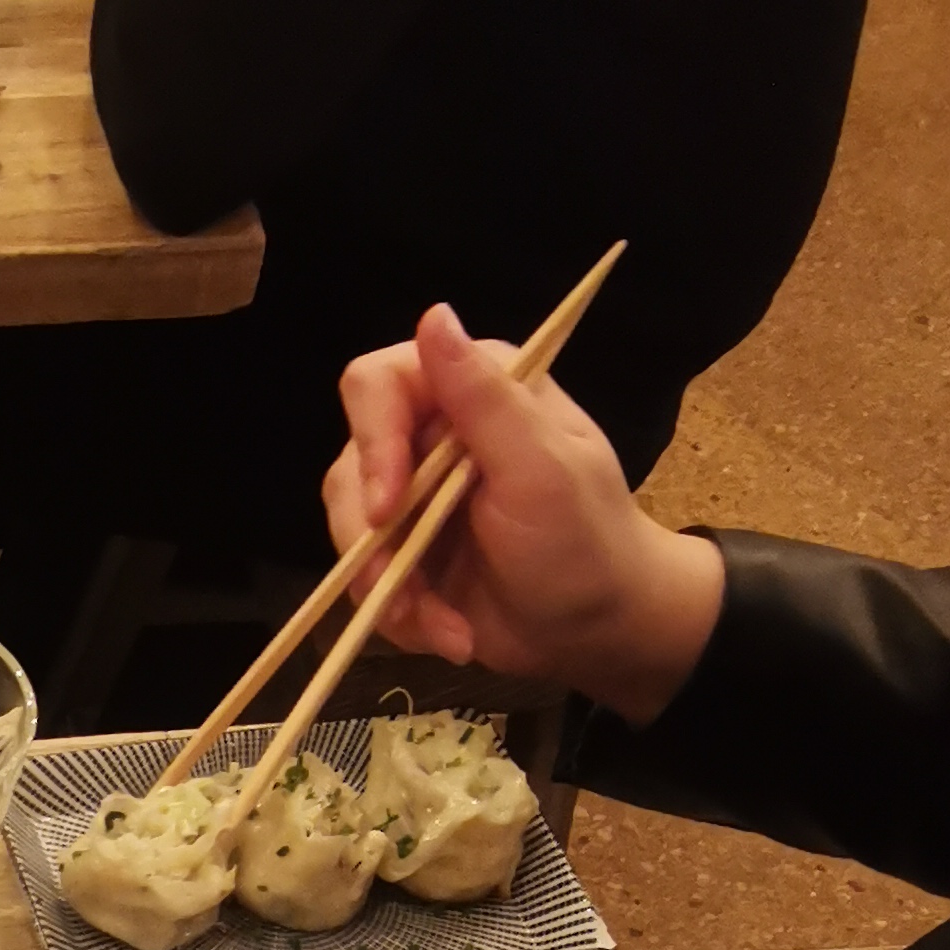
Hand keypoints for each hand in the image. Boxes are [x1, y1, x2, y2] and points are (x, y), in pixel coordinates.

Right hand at [322, 304, 723, 718]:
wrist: (600, 630)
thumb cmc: (585, 542)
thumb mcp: (542, 470)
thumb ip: (485, 399)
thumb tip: (434, 315)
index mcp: (473, 392)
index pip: (378, 385)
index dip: (371, 442)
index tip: (390, 507)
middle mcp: (433, 434)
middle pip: (352, 464)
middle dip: (372, 539)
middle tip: (402, 591)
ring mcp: (415, 496)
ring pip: (349, 526)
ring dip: (387, 587)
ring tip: (439, 626)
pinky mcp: (406, 550)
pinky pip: (364, 575)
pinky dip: (400, 613)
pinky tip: (447, 634)